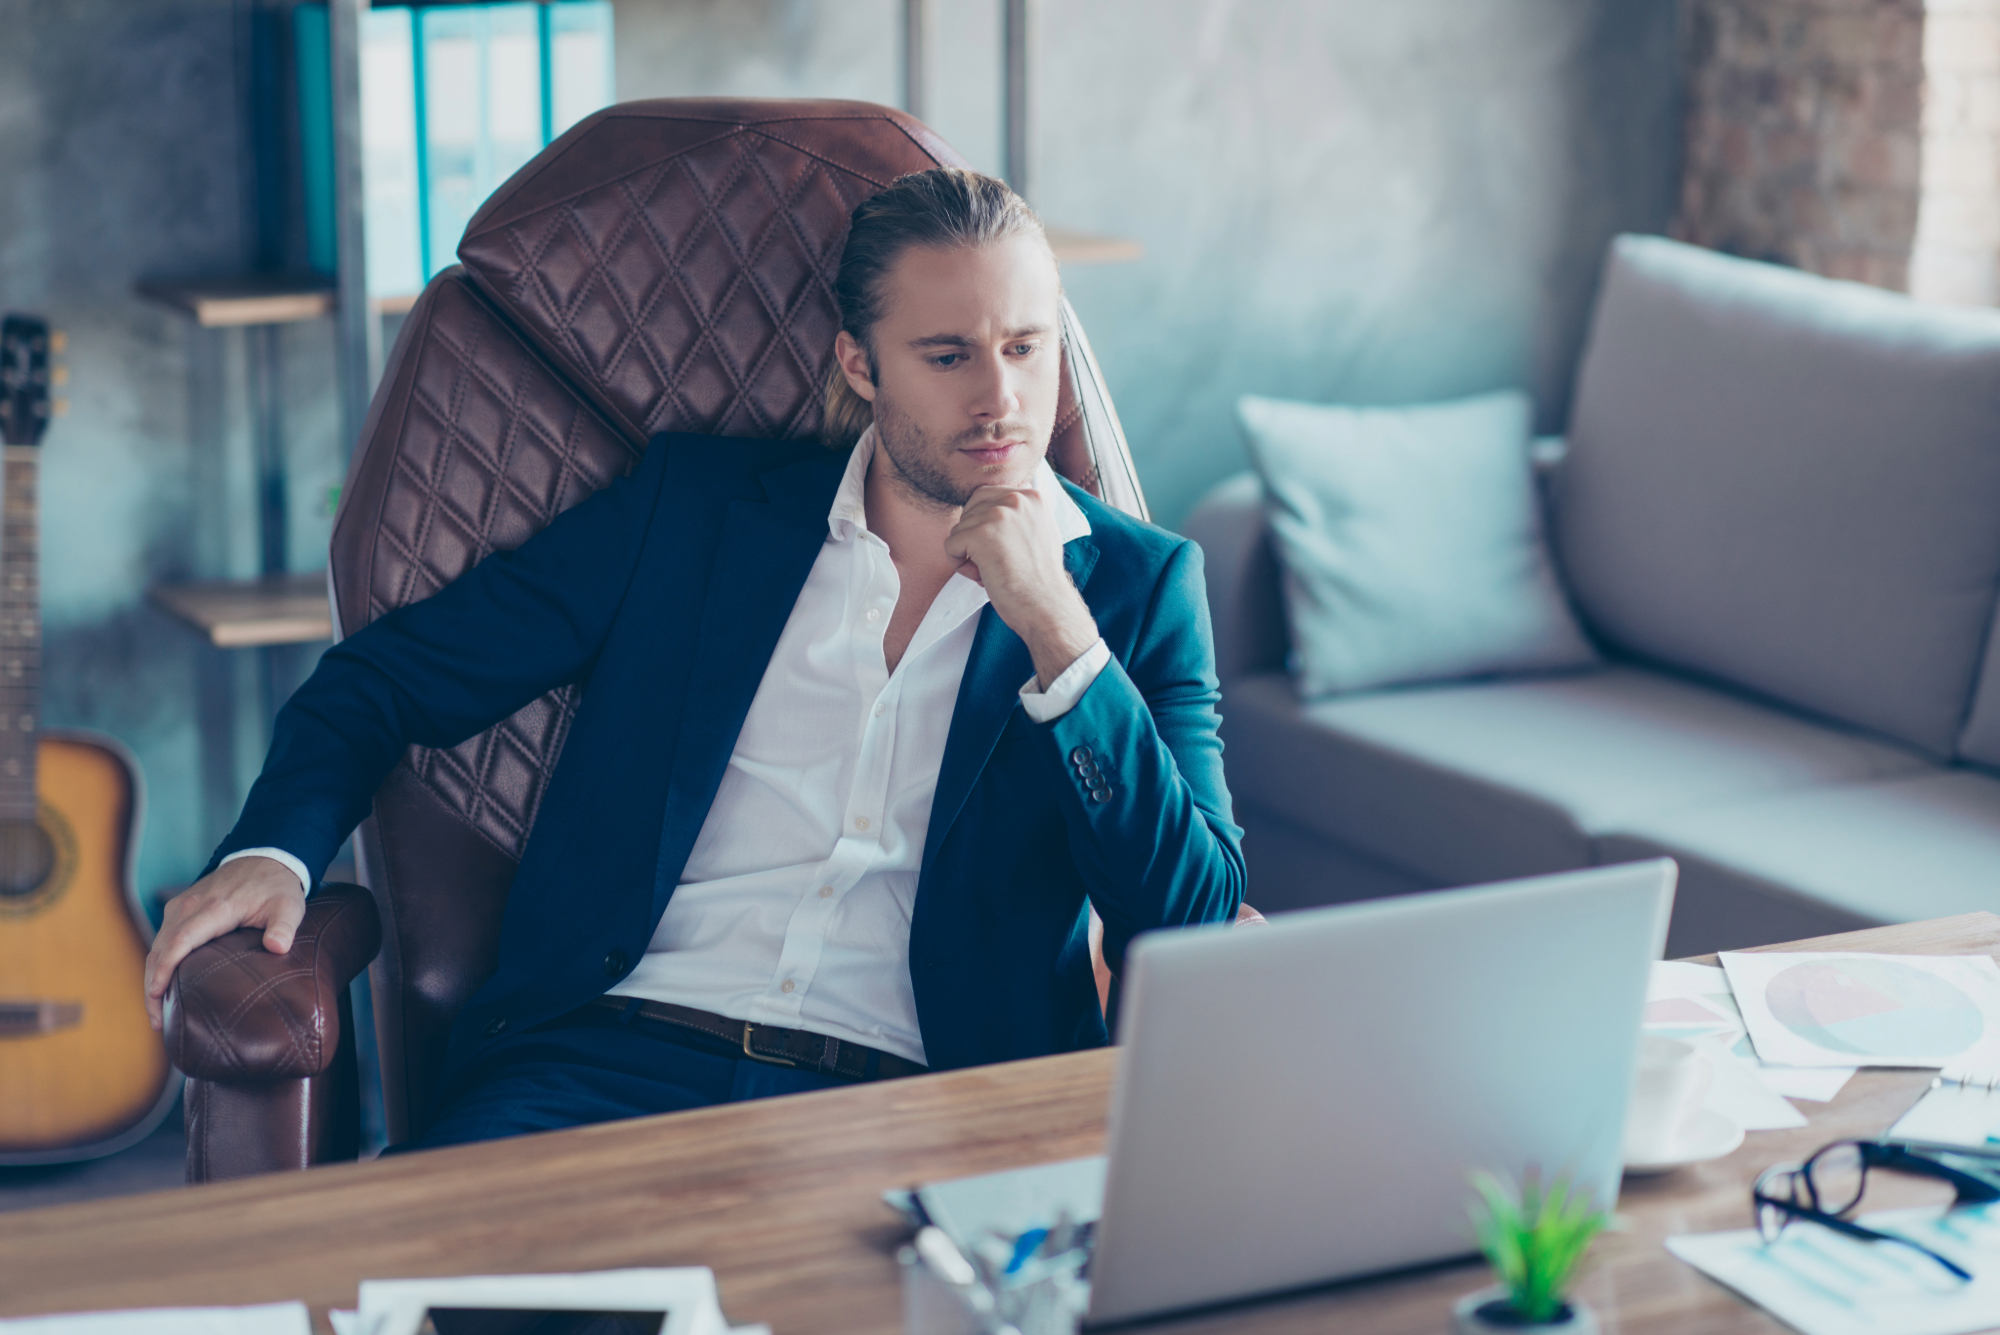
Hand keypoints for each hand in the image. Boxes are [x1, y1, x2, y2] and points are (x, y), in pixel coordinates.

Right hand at [143, 856, 306, 1029]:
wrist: (264, 858)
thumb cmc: (276, 887)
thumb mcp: (289, 906)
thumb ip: (284, 926)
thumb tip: (277, 947)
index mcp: (214, 908)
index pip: (181, 942)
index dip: (165, 971)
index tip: (157, 997)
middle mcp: (189, 906)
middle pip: (160, 950)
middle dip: (153, 986)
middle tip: (157, 1022)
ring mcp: (180, 906)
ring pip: (157, 946)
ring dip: (152, 978)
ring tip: (157, 1013)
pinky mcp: (179, 909)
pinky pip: (162, 940)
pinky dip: (158, 964)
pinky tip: (163, 987)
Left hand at [946, 484, 1099, 688]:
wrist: (1047, 606)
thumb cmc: (1041, 579)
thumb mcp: (1041, 532)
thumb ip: (1021, 515)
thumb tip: (993, 507)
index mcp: (1032, 496)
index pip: (986, 497)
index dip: (984, 526)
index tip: (1003, 550)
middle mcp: (1016, 498)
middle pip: (969, 511)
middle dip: (973, 538)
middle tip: (995, 562)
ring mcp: (998, 514)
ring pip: (959, 529)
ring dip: (968, 555)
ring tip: (993, 572)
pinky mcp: (980, 533)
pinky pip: (950, 545)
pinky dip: (958, 565)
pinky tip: (982, 577)